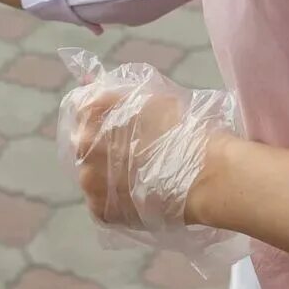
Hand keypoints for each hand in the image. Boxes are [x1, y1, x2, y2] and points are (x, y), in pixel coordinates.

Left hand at [59, 50, 240, 261]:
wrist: (205, 172)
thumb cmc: (183, 128)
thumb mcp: (150, 96)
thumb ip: (116, 93)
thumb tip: (90, 80)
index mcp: (92, 110)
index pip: (83, 109)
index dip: (101, 118)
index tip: (118, 127)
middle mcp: (83, 142)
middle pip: (84, 143)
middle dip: (103, 147)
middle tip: (134, 156)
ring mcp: (89, 178)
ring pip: (91, 176)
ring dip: (107, 177)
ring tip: (139, 180)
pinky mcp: (100, 208)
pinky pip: (101, 204)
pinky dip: (116, 203)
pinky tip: (138, 199)